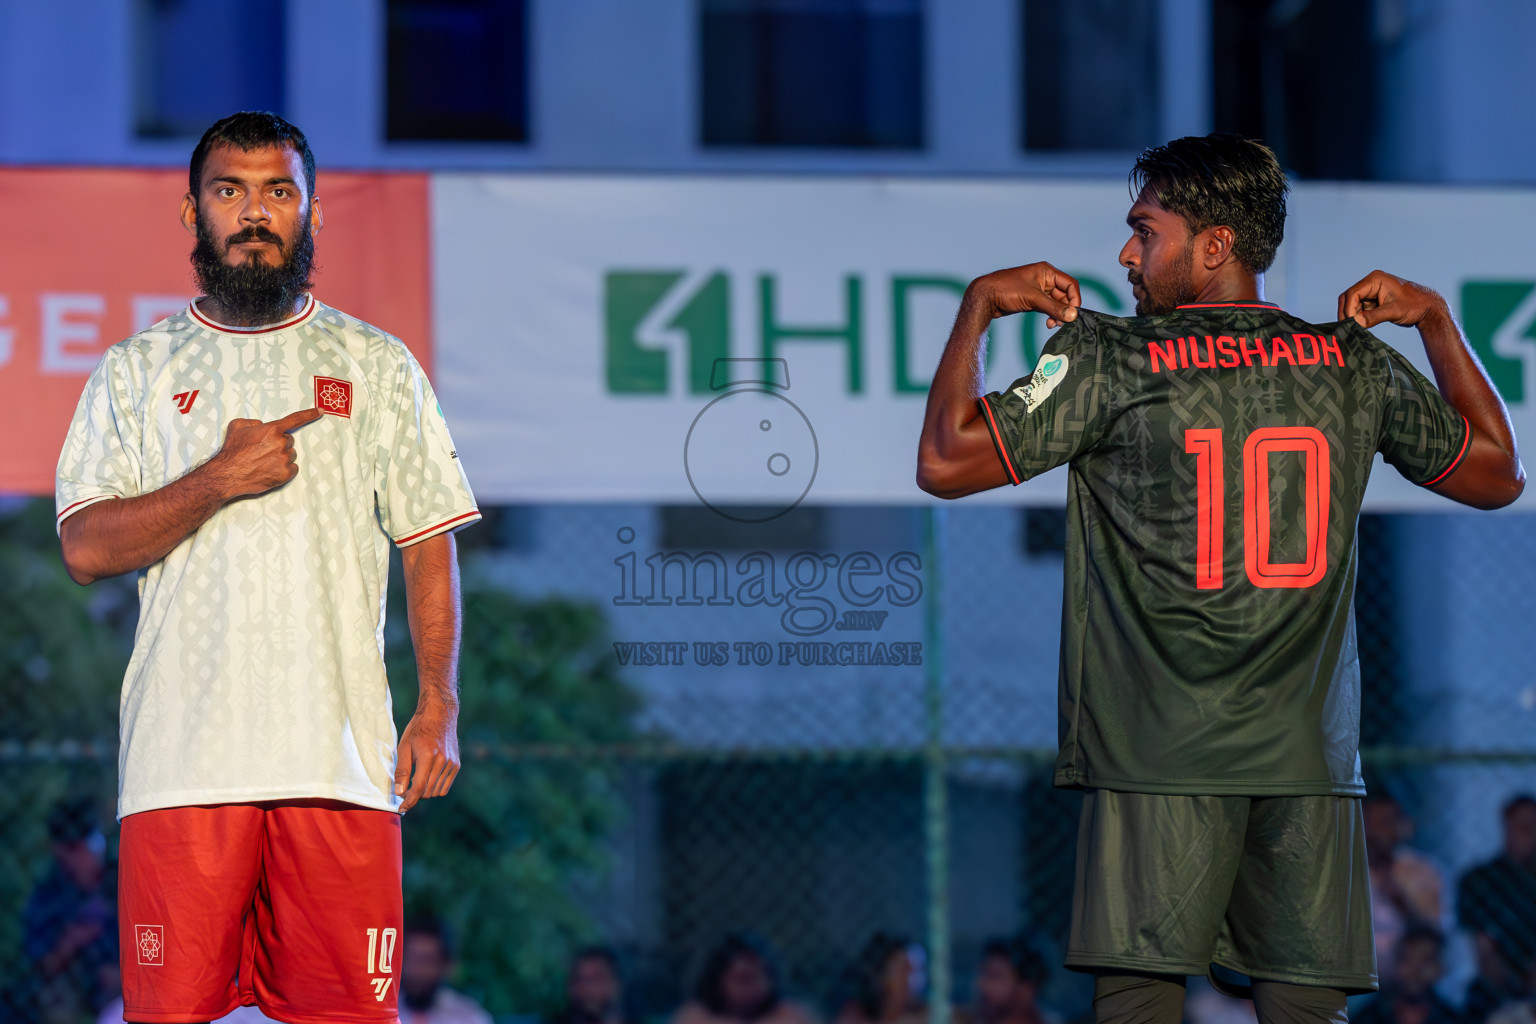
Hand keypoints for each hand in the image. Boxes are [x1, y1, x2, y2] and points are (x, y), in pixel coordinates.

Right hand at [205, 408, 321, 498]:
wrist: (227, 474)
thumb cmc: (231, 451)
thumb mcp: (238, 426)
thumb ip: (254, 422)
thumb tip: (263, 426)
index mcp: (272, 429)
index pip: (296, 419)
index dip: (310, 414)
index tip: (321, 411)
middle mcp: (281, 443)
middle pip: (289, 441)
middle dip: (279, 444)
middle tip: (263, 451)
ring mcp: (284, 459)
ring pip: (291, 455)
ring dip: (281, 457)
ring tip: (264, 462)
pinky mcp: (285, 474)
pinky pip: (292, 468)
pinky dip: (284, 469)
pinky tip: (269, 470)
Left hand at [393, 703, 460, 811]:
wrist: (440, 714)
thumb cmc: (418, 729)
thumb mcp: (404, 747)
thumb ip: (402, 771)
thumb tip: (400, 792)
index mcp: (428, 756)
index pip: (419, 787)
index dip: (409, 801)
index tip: (401, 809)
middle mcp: (443, 761)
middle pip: (428, 792)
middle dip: (415, 794)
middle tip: (405, 788)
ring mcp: (452, 763)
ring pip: (437, 791)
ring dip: (425, 792)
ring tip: (416, 781)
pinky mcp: (456, 765)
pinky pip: (445, 786)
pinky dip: (435, 787)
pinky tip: (428, 777)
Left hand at [973, 262, 1081, 327]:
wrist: (984, 297)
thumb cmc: (1006, 290)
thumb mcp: (1032, 299)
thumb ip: (1054, 307)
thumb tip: (1072, 316)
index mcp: (1046, 272)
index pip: (1070, 284)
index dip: (1074, 299)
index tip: (1073, 314)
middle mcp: (1044, 279)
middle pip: (1064, 295)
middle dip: (1065, 309)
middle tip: (1063, 323)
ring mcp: (1038, 290)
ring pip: (1056, 303)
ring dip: (1058, 314)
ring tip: (1053, 325)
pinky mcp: (1032, 300)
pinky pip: (1047, 308)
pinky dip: (1050, 315)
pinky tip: (1048, 323)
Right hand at [1338, 270, 1450, 329]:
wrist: (1428, 308)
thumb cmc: (1415, 305)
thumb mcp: (1394, 311)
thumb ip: (1373, 317)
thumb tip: (1355, 323)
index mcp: (1375, 279)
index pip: (1353, 294)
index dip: (1349, 309)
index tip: (1351, 323)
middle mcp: (1371, 283)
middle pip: (1349, 298)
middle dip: (1347, 312)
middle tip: (1348, 327)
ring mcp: (1372, 292)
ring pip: (1352, 304)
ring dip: (1352, 316)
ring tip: (1356, 328)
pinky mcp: (1374, 301)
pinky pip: (1359, 309)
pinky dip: (1358, 317)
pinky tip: (1362, 326)